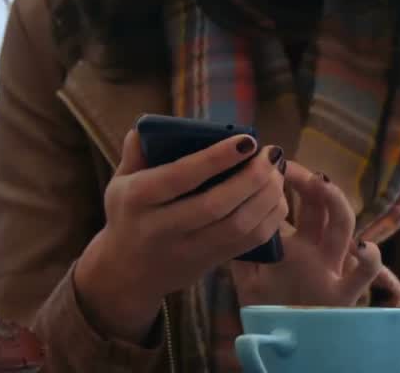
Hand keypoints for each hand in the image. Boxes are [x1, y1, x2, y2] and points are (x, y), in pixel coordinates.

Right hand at [75, 128, 287, 342]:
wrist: (127, 273)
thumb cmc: (128, 215)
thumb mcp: (120, 183)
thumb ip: (136, 153)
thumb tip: (149, 127)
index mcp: (139, 198)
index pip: (181, 176)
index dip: (217, 158)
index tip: (247, 140)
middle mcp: (162, 227)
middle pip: (216, 204)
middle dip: (252, 176)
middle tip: (271, 154)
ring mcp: (188, 249)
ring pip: (238, 226)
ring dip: (267, 196)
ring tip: (278, 171)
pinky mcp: (210, 262)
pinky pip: (249, 243)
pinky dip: (270, 218)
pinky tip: (277, 196)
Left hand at [230, 161, 399, 306]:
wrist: (287, 349)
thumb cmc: (270, 313)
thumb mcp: (249, 280)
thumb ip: (240, 254)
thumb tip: (225, 221)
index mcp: (300, 243)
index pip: (300, 203)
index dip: (289, 180)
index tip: (270, 161)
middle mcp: (319, 250)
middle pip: (322, 205)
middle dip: (308, 180)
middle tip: (288, 165)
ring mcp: (333, 269)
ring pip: (344, 225)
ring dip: (335, 201)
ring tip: (321, 183)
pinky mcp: (344, 294)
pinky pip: (363, 274)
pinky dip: (368, 259)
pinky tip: (362, 247)